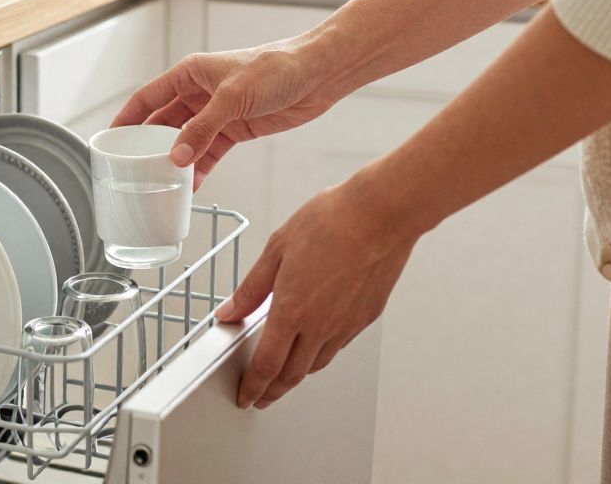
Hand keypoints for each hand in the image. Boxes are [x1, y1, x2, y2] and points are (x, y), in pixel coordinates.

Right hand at [111, 42, 340, 186]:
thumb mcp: (232, 97)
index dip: (125, 118)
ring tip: (160, 184)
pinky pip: (209, 152)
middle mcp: (199, 93)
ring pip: (186, 141)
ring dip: (175, 161)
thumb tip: (177, 157)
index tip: (109, 141)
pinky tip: (192, 185)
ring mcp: (217, 113)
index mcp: (189, 74)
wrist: (317, 75)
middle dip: (148, 146)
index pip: (146, 98)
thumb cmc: (276, 68)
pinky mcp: (236, 129)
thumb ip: (203, 129)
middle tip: (132, 170)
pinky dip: (200, 168)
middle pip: (162, 123)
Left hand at [214, 177, 420, 408]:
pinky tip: (315, 344)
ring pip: (317, 363)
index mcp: (292, 310)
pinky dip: (321, 354)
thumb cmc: (332, 222)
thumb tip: (230, 311)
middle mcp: (321, 325)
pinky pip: (339, 345)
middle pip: (292, 374)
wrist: (380, 214)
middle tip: (261, 396)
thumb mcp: (277, 249)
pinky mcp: (366, 317)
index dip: (253, 386)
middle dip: (272, 391)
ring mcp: (347, 324)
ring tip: (284, 375)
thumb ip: (251, 288)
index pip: (267, 364)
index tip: (246, 396)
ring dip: (297, 375)